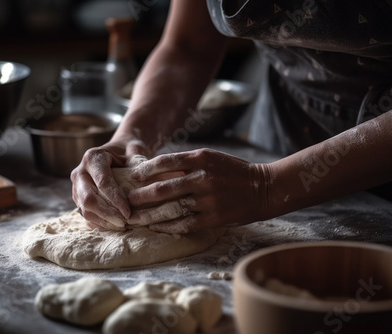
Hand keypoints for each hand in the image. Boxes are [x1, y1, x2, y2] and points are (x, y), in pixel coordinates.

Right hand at [71, 139, 149, 230]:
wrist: (118, 150)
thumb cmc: (129, 152)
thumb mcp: (135, 152)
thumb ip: (139, 164)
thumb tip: (146, 183)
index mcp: (93, 157)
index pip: (103, 182)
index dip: (116, 199)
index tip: (129, 212)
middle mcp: (80, 171)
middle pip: (89, 198)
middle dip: (107, 214)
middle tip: (124, 223)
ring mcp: (77, 185)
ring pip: (84, 209)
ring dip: (103, 220)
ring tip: (121, 226)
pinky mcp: (78, 197)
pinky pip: (85, 214)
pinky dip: (99, 222)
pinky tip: (113, 226)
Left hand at [126, 148, 272, 233]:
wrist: (264, 188)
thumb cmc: (234, 171)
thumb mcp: (212, 158)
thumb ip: (188, 163)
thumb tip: (158, 172)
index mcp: (201, 158)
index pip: (165, 162)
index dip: (145, 170)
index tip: (133, 177)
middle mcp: (203, 178)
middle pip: (163, 188)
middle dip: (141, 196)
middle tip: (127, 200)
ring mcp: (208, 200)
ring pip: (170, 209)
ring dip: (150, 215)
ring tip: (136, 217)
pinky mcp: (214, 218)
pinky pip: (184, 224)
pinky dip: (167, 226)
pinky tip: (156, 227)